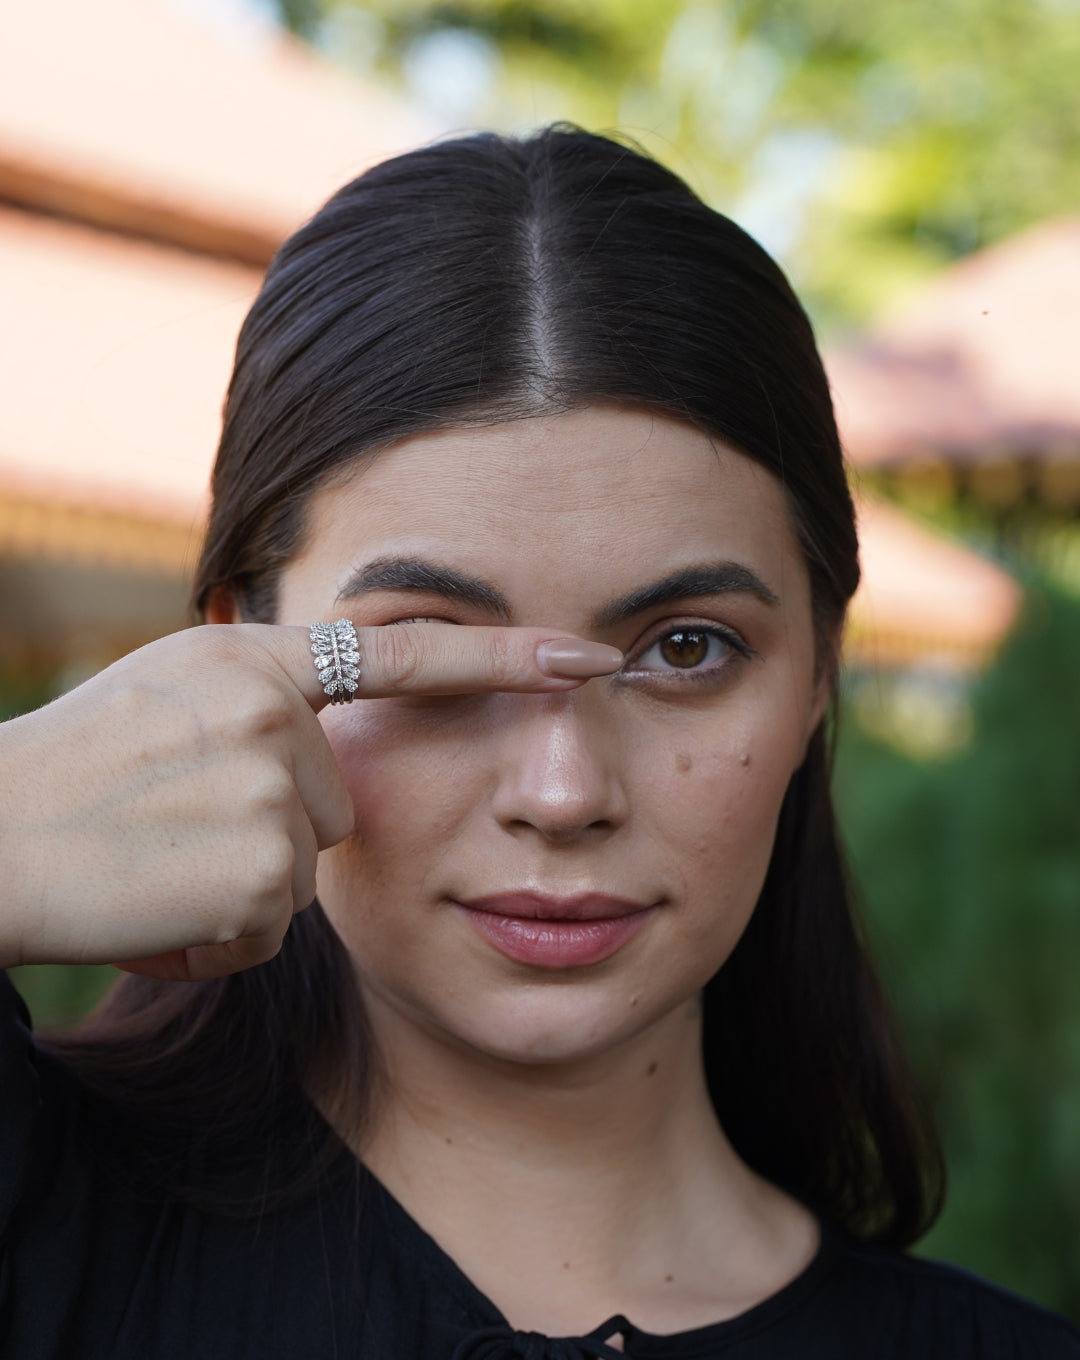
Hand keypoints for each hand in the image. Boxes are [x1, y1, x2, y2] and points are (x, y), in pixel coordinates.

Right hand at [0, 622, 619, 979]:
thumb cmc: (65, 771)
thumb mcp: (163, 694)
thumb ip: (257, 703)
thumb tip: (323, 751)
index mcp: (251, 660)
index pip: (404, 657)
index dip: (505, 656)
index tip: (588, 655)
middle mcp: (272, 714)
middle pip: (336, 807)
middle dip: (268, 834)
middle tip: (170, 825)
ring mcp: (267, 792)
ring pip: (301, 873)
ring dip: (236, 887)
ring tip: (150, 861)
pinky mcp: (257, 874)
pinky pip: (266, 930)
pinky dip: (212, 937)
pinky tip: (149, 905)